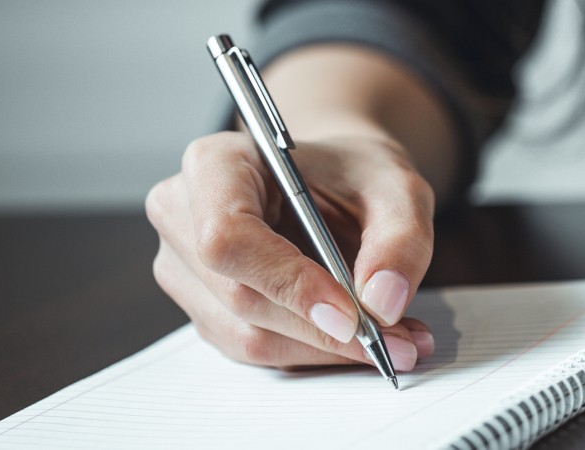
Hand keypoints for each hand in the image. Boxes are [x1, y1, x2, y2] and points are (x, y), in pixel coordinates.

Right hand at [146, 131, 435, 369]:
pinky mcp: (207, 309)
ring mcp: (187, 269)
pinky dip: (316, 352)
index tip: (351, 314)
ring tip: (394, 341)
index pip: (229, 236)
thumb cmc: (356, 174)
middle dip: (324, 329)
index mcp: (216, 164)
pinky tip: (363, 341)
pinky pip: (257, 349)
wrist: (340, 184)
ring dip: (326, 349)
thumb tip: (384, 303)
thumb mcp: (398, 189)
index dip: (288, 282)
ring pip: (248, 335)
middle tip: (397, 341)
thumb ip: (401, 240)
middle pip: (239, 296)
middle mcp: (183, 216)